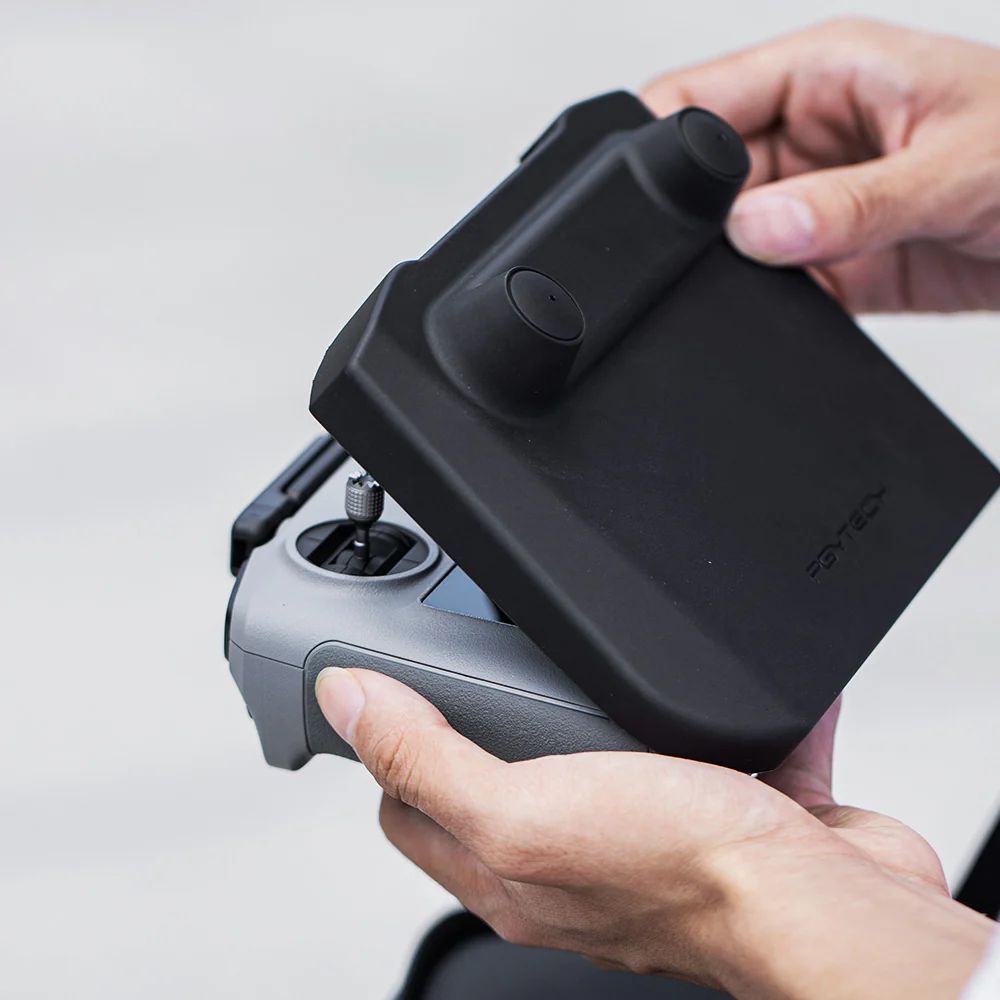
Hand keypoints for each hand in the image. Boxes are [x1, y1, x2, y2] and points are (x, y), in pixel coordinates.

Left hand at [316, 668, 992, 997]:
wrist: (831, 902)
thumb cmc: (689, 871)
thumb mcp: (527, 806)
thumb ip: (428, 756)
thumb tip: (346, 700)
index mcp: (508, 866)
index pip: (407, 805)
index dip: (386, 742)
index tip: (387, 683)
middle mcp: (565, 856)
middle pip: (489, 778)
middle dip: (474, 711)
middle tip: (469, 646)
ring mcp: (638, 830)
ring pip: (582, 754)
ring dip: (575, 704)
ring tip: (560, 646)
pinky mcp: (708, 807)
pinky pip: (688, 742)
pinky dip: (690, 703)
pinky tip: (690, 664)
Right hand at [642, 19, 999, 312]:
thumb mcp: (956, 165)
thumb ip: (852, 202)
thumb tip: (757, 229)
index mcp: (826, 72)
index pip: (702, 95)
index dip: (661, 143)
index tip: (650, 200)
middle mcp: (812, 135)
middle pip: (706, 181)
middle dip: (700, 223)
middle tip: (733, 252)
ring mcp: (818, 204)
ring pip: (733, 244)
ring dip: (739, 272)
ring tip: (786, 275)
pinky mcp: (834, 263)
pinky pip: (776, 290)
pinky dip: (771, 310)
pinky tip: (801, 307)